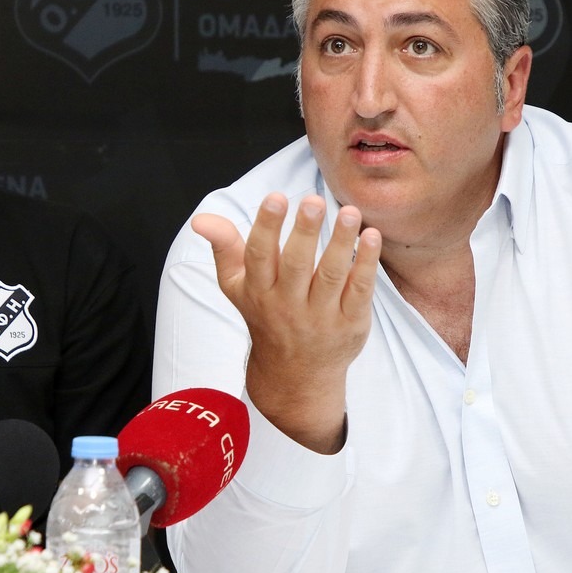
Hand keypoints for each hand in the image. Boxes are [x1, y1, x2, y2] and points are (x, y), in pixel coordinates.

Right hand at [192, 193, 380, 452]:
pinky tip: (371, 236)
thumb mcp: (236, 285)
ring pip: (330, 275)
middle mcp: (287, 305)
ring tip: (349, 212)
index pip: (259, 256)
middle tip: (314, 200)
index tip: (276, 198)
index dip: (266, 226)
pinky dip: (366, 264)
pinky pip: (359, 291)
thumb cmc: (265, 314)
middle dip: (304, 231)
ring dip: (341, 242)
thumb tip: (200, 219)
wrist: (295, 374)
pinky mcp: (350, 324)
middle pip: (296, 265)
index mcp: (258, 291)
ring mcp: (320, 317)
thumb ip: (223, 246)